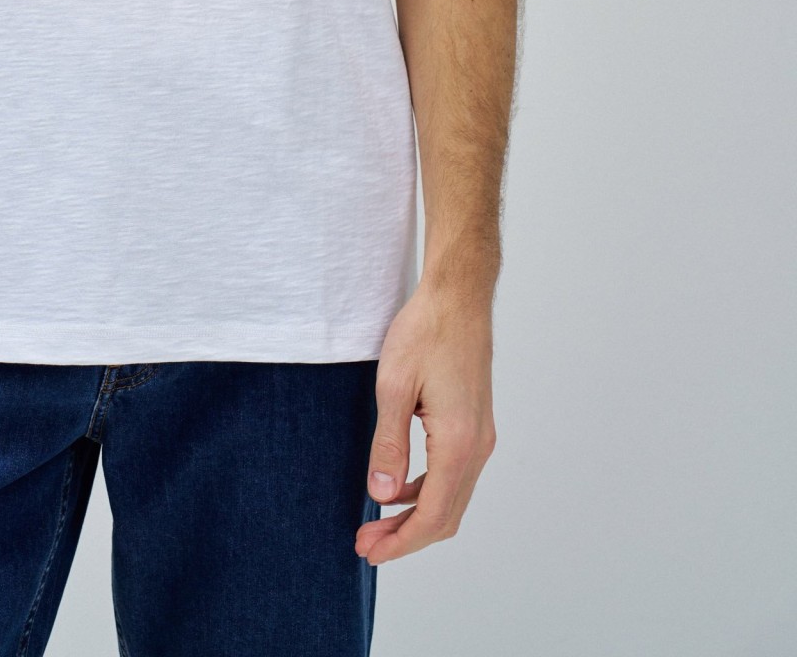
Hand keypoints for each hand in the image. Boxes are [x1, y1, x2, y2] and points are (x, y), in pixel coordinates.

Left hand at [355, 279, 496, 563]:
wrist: (458, 297)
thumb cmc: (426, 332)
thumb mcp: (394, 386)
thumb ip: (388, 444)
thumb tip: (382, 494)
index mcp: (458, 442)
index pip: (433, 514)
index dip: (401, 541)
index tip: (370, 551)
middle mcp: (477, 446)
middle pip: (446, 515)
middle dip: (406, 536)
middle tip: (366, 543)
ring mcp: (481, 436)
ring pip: (452, 497)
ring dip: (416, 515)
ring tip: (377, 521)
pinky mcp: (476, 425)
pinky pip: (454, 474)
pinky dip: (428, 491)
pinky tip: (399, 487)